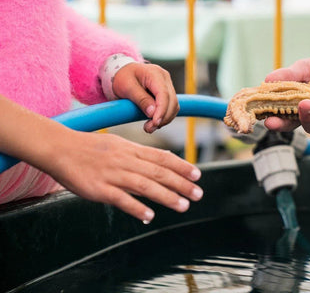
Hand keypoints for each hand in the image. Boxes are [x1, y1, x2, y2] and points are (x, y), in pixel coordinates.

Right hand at [47, 129, 202, 222]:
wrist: (60, 148)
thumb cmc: (91, 148)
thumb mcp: (120, 144)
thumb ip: (142, 154)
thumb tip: (166, 158)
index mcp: (132, 150)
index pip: (162, 158)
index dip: (182, 166)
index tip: (197, 175)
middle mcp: (126, 161)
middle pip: (159, 173)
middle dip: (181, 184)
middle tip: (198, 194)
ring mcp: (113, 175)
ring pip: (145, 185)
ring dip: (166, 196)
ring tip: (183, 206)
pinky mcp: (99, 189)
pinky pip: (121, 199)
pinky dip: (136, 207)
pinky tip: (149, 216)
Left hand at [112, 63, 178, 132]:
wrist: (123, 72)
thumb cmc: (123, 77)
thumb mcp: (127, 87)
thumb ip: (140, 99)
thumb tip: (152, 113)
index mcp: (155, 73)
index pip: (164, 94)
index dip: (162, 110)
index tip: (155, 123)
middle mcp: (165, 78)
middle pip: (172, 101)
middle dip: (163, 118)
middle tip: (148, 129)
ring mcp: (168, 85)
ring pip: (174, 106)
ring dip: (165, 119)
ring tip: (149, 127)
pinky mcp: (167, 93)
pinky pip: (171, 107)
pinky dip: (165, 116)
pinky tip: (154, 122)